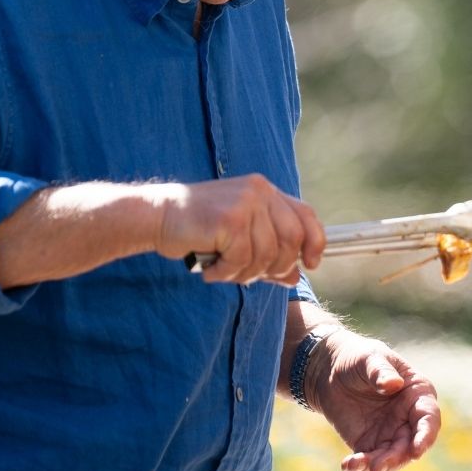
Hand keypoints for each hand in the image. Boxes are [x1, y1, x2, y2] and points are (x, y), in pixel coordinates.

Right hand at [153, 174, 324, 285]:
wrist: (156, 215)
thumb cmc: (199, 229)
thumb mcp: (240, 240)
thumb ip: (268, 257)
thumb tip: (295, 278)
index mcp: (267, 192)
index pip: (306, 216)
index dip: (315, 242)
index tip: (311, 265)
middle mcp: (260, 192)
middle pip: (292, 240)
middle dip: (275, 266)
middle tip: (249, 275)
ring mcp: (245, 203)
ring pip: (267, 254)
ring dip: (245, 273)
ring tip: (224, 271)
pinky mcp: (229, 218)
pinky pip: (242, 259)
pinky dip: (226, 273)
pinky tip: (211, 269)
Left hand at [307, 330, 440, 470]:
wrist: (330, 370)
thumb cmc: (358, 358)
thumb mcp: (370, 358)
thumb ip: (381, 371)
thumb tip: (393, 384)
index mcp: (418, 394)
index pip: (429, 418)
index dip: (426, 435)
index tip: (417, 450)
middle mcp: (409, 419)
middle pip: (411, 445)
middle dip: (396, 458)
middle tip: (377, 466)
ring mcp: (391, 434)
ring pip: (392, 458)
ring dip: (378, 465)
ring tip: (356, 465)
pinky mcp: (370, 445)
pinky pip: (370, 461)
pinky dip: (360, 468)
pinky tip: (347, 465)